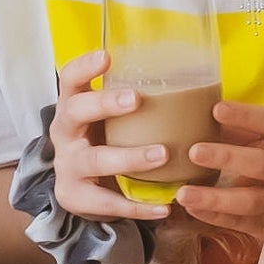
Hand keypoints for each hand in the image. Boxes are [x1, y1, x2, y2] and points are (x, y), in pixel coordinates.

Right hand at [49, 49, 176, 222]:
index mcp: (73, 107)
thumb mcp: (109, 119)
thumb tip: (198, 80)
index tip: (107, 56)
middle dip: (105, 104)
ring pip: (96, 160)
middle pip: (75, 112)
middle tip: (136, 99)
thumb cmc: (105, 141)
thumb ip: (135, 103)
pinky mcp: (75, 197)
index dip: (84, 66)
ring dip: (130, 157)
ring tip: (162, 154)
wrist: (81, 189)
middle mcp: (65, 133)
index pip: (69, 79)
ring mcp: (68, 166)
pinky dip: (137, 206)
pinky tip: (163, 207)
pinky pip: (108, 203)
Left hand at [180, 102, 263, 249]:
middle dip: (227, 158)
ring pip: (251, 200)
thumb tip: (202, 121)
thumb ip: (242, 133)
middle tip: (194, 152)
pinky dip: (218, 218)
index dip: (245, 116)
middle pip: (261, 164)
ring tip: (183, 194)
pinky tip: (194, 210)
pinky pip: (245, 224)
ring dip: (216, 198)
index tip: (215, 110)